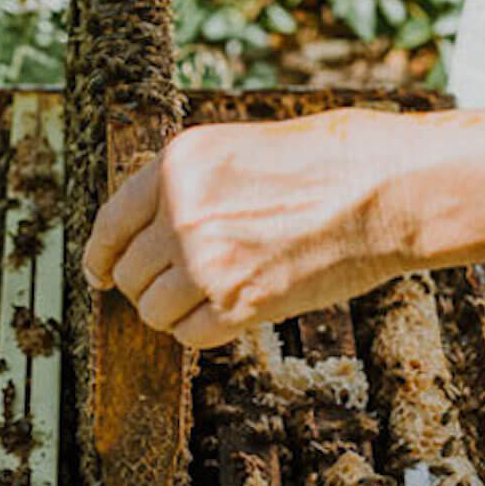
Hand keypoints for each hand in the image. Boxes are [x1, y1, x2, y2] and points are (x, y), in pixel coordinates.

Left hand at [80, 108, 417, 348]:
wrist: (384, 189)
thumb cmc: (324, 164)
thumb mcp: (238, 150)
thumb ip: (188, 187)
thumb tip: (149, 232)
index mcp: (177, 167)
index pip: (110, 224)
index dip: (100, 257)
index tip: (100, 275)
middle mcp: (182, 213)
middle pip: (130, 274)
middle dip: (149, 285)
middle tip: (182, 284)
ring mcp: (208, 261)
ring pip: (154, 311)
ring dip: (176, 311)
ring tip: (215, 295)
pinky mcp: (241, 303)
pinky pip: (190, 335)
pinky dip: (203, 331)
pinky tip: (231, 311)